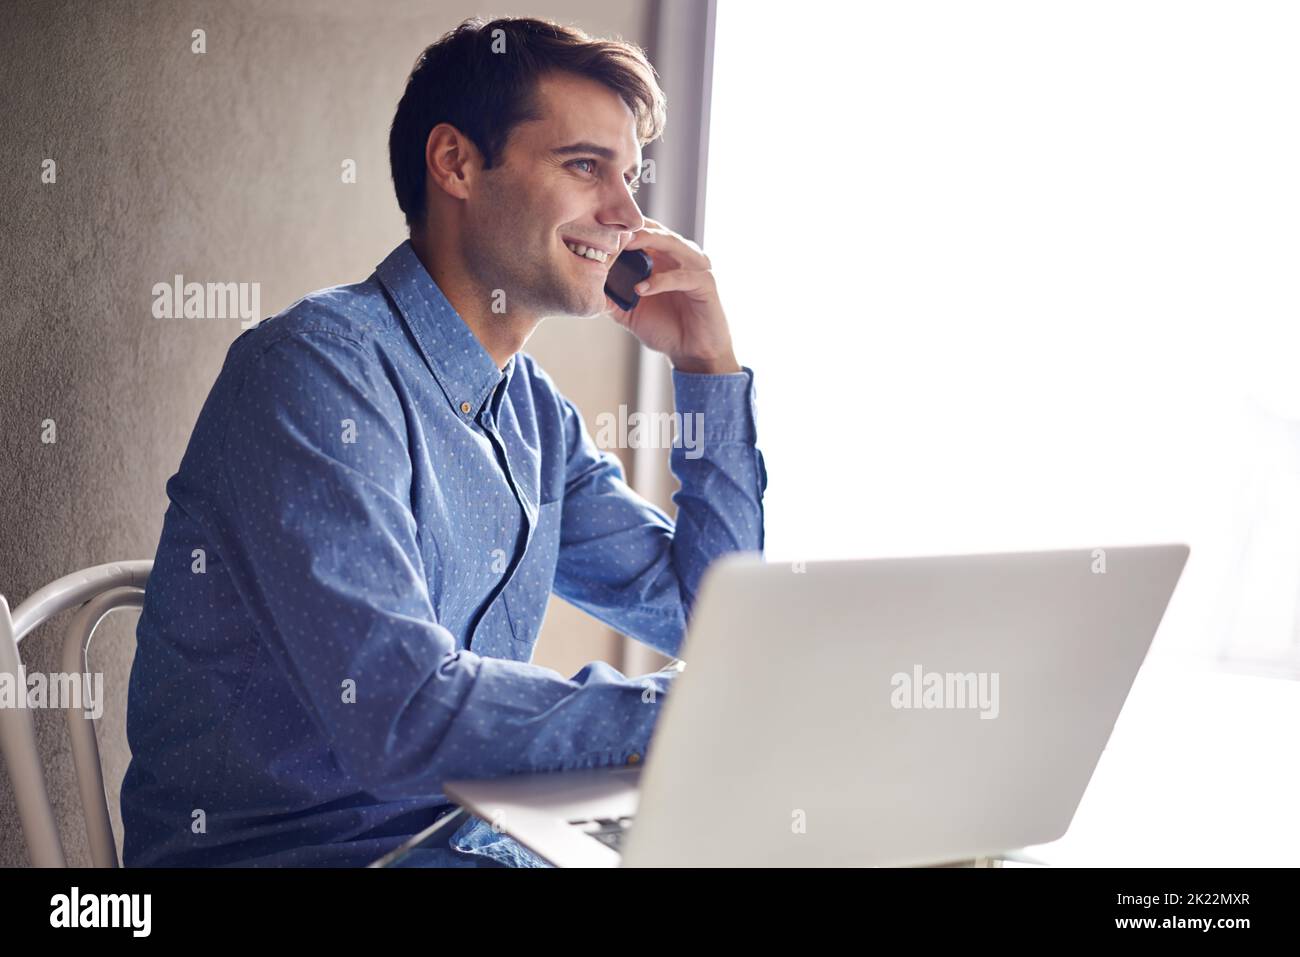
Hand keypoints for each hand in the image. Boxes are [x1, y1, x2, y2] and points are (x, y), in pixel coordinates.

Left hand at [604, 217, 740, 373]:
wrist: (692, 352)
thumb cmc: (665, 327)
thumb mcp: (630, 311)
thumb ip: (610, 296)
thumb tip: (583, 288)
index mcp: (663, 256)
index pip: (640, 230)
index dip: (619, 228)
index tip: (592, 229)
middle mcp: (680, 254)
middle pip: (655, 229)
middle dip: (630, 228)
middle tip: (606, 229)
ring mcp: (696, 266)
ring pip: (671, 243)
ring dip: (647, 241)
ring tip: (624, 246)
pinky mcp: (706, 284)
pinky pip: (681, 277)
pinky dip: (660, 281)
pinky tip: (640, 288)